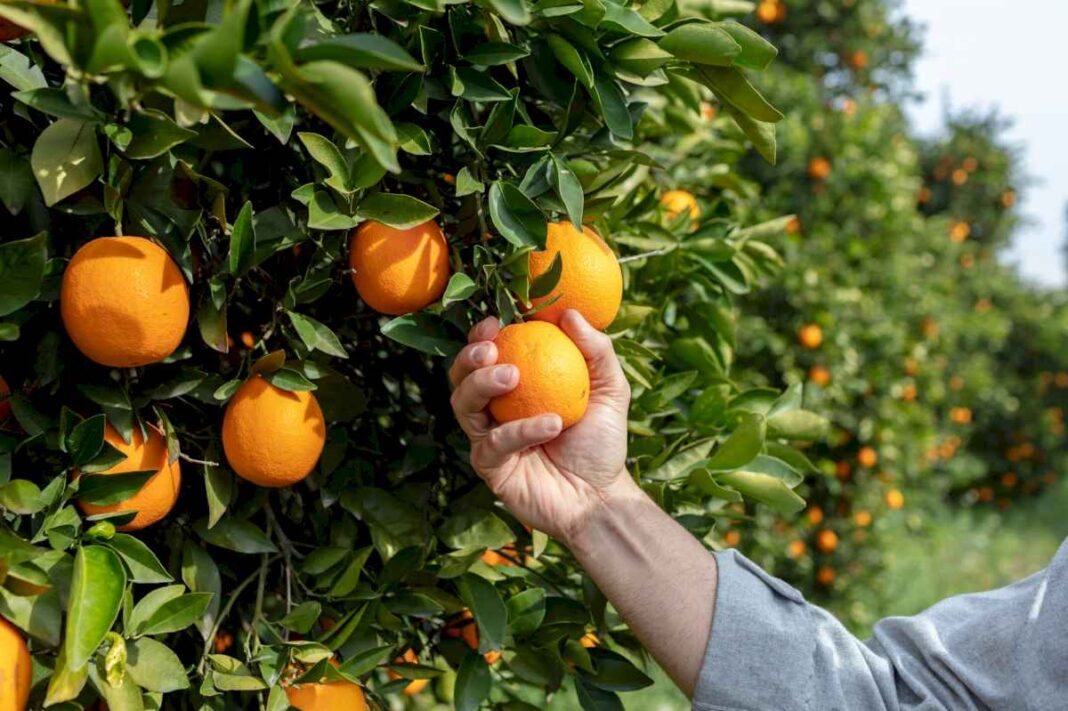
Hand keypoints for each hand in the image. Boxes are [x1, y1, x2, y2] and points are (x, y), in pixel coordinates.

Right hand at [448, 309, 636, 544]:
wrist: (600, 497)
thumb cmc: (602, 440)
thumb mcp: (610, 388)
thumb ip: (595, 350)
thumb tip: (569, 313)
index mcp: (515, 388)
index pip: (487, 355)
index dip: (482, 336)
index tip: (497, 322)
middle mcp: (495, 411)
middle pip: (461, 377)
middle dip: (469, 358)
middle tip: (492, 349)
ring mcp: (488, 439)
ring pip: (463, 406)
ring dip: (483, 385)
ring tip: (514, 376)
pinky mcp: (490, 468)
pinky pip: (493, 444)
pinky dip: (520, 430)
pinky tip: (551, 424)